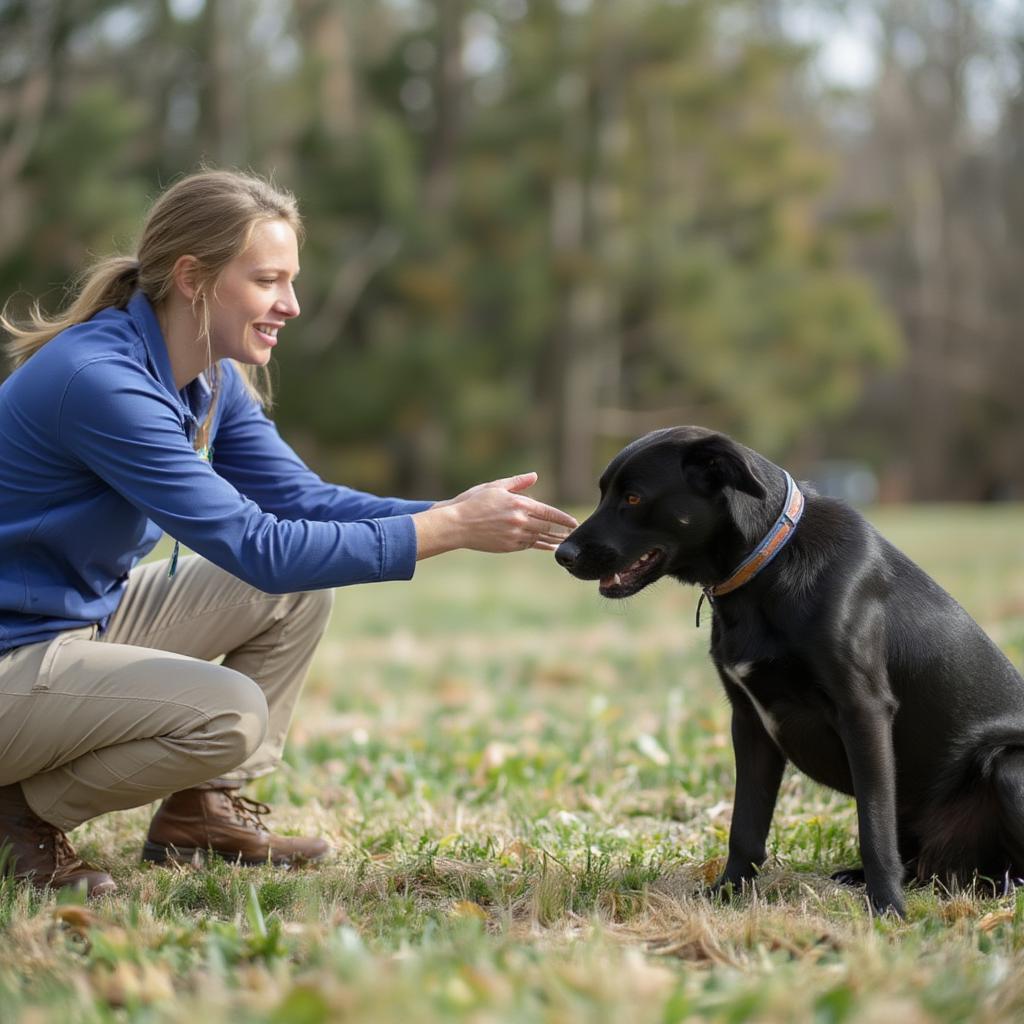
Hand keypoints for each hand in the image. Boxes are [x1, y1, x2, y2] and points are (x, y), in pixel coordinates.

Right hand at [413, 473, 577, 558]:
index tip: (574, 523)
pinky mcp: (507, 546)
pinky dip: (538, 545)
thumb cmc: (473, 502)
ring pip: (539, 539)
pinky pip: (527, 546)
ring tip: (565, 542)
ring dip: (553, 541)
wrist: (456, 525)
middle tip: (574, 533)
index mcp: (518, 504)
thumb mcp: (495, 487)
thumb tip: (535, 476)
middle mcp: (519, 521)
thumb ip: (517, 483)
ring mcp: (514, 536)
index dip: (563, 519)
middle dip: (562, 531)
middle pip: (547, 528)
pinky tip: (546, 546)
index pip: (548, 512)